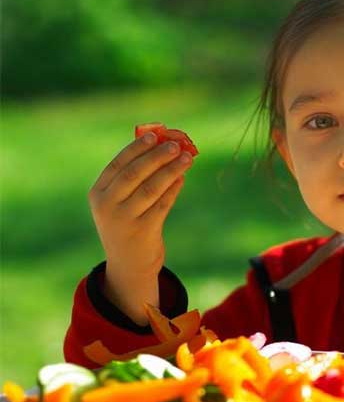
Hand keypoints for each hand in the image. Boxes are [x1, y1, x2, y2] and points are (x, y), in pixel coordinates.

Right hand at [88, 131, 192, 323]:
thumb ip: (134, 178)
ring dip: (171, 170)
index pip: (118, 164)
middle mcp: (107, 206)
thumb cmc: (127, 225)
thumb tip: (162, 147)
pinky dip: (174, 189)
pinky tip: (183, 178)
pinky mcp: (143, 231)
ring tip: (187, 158)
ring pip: (152, 188)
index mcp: (97, 193)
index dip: (137, 148)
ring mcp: (124, 220)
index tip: (155, 136)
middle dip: (158, 156)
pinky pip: (163, 204)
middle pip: (135, 174)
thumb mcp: (119, 203)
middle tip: (177, 145)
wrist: (128, 265)